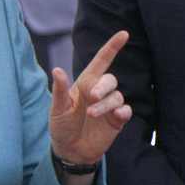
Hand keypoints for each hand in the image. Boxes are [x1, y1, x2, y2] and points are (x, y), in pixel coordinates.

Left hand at [49, 30, 131, 164]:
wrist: (70, 150)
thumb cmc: (61, 126)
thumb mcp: (57, 109)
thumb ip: (59, 90)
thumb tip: (57, 70)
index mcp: (86, 83)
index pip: (102, 61)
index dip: (113, 47)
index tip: (123, 34)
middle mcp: (100, 92)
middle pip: (111, 80)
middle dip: (104, 86)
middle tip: (93, 96)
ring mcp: (110, 106)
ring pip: (117, 97)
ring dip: (106, 104)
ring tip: (91, 115)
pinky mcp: (117, 120)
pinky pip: (126, 110)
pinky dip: (123, 111)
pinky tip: (116, 116)